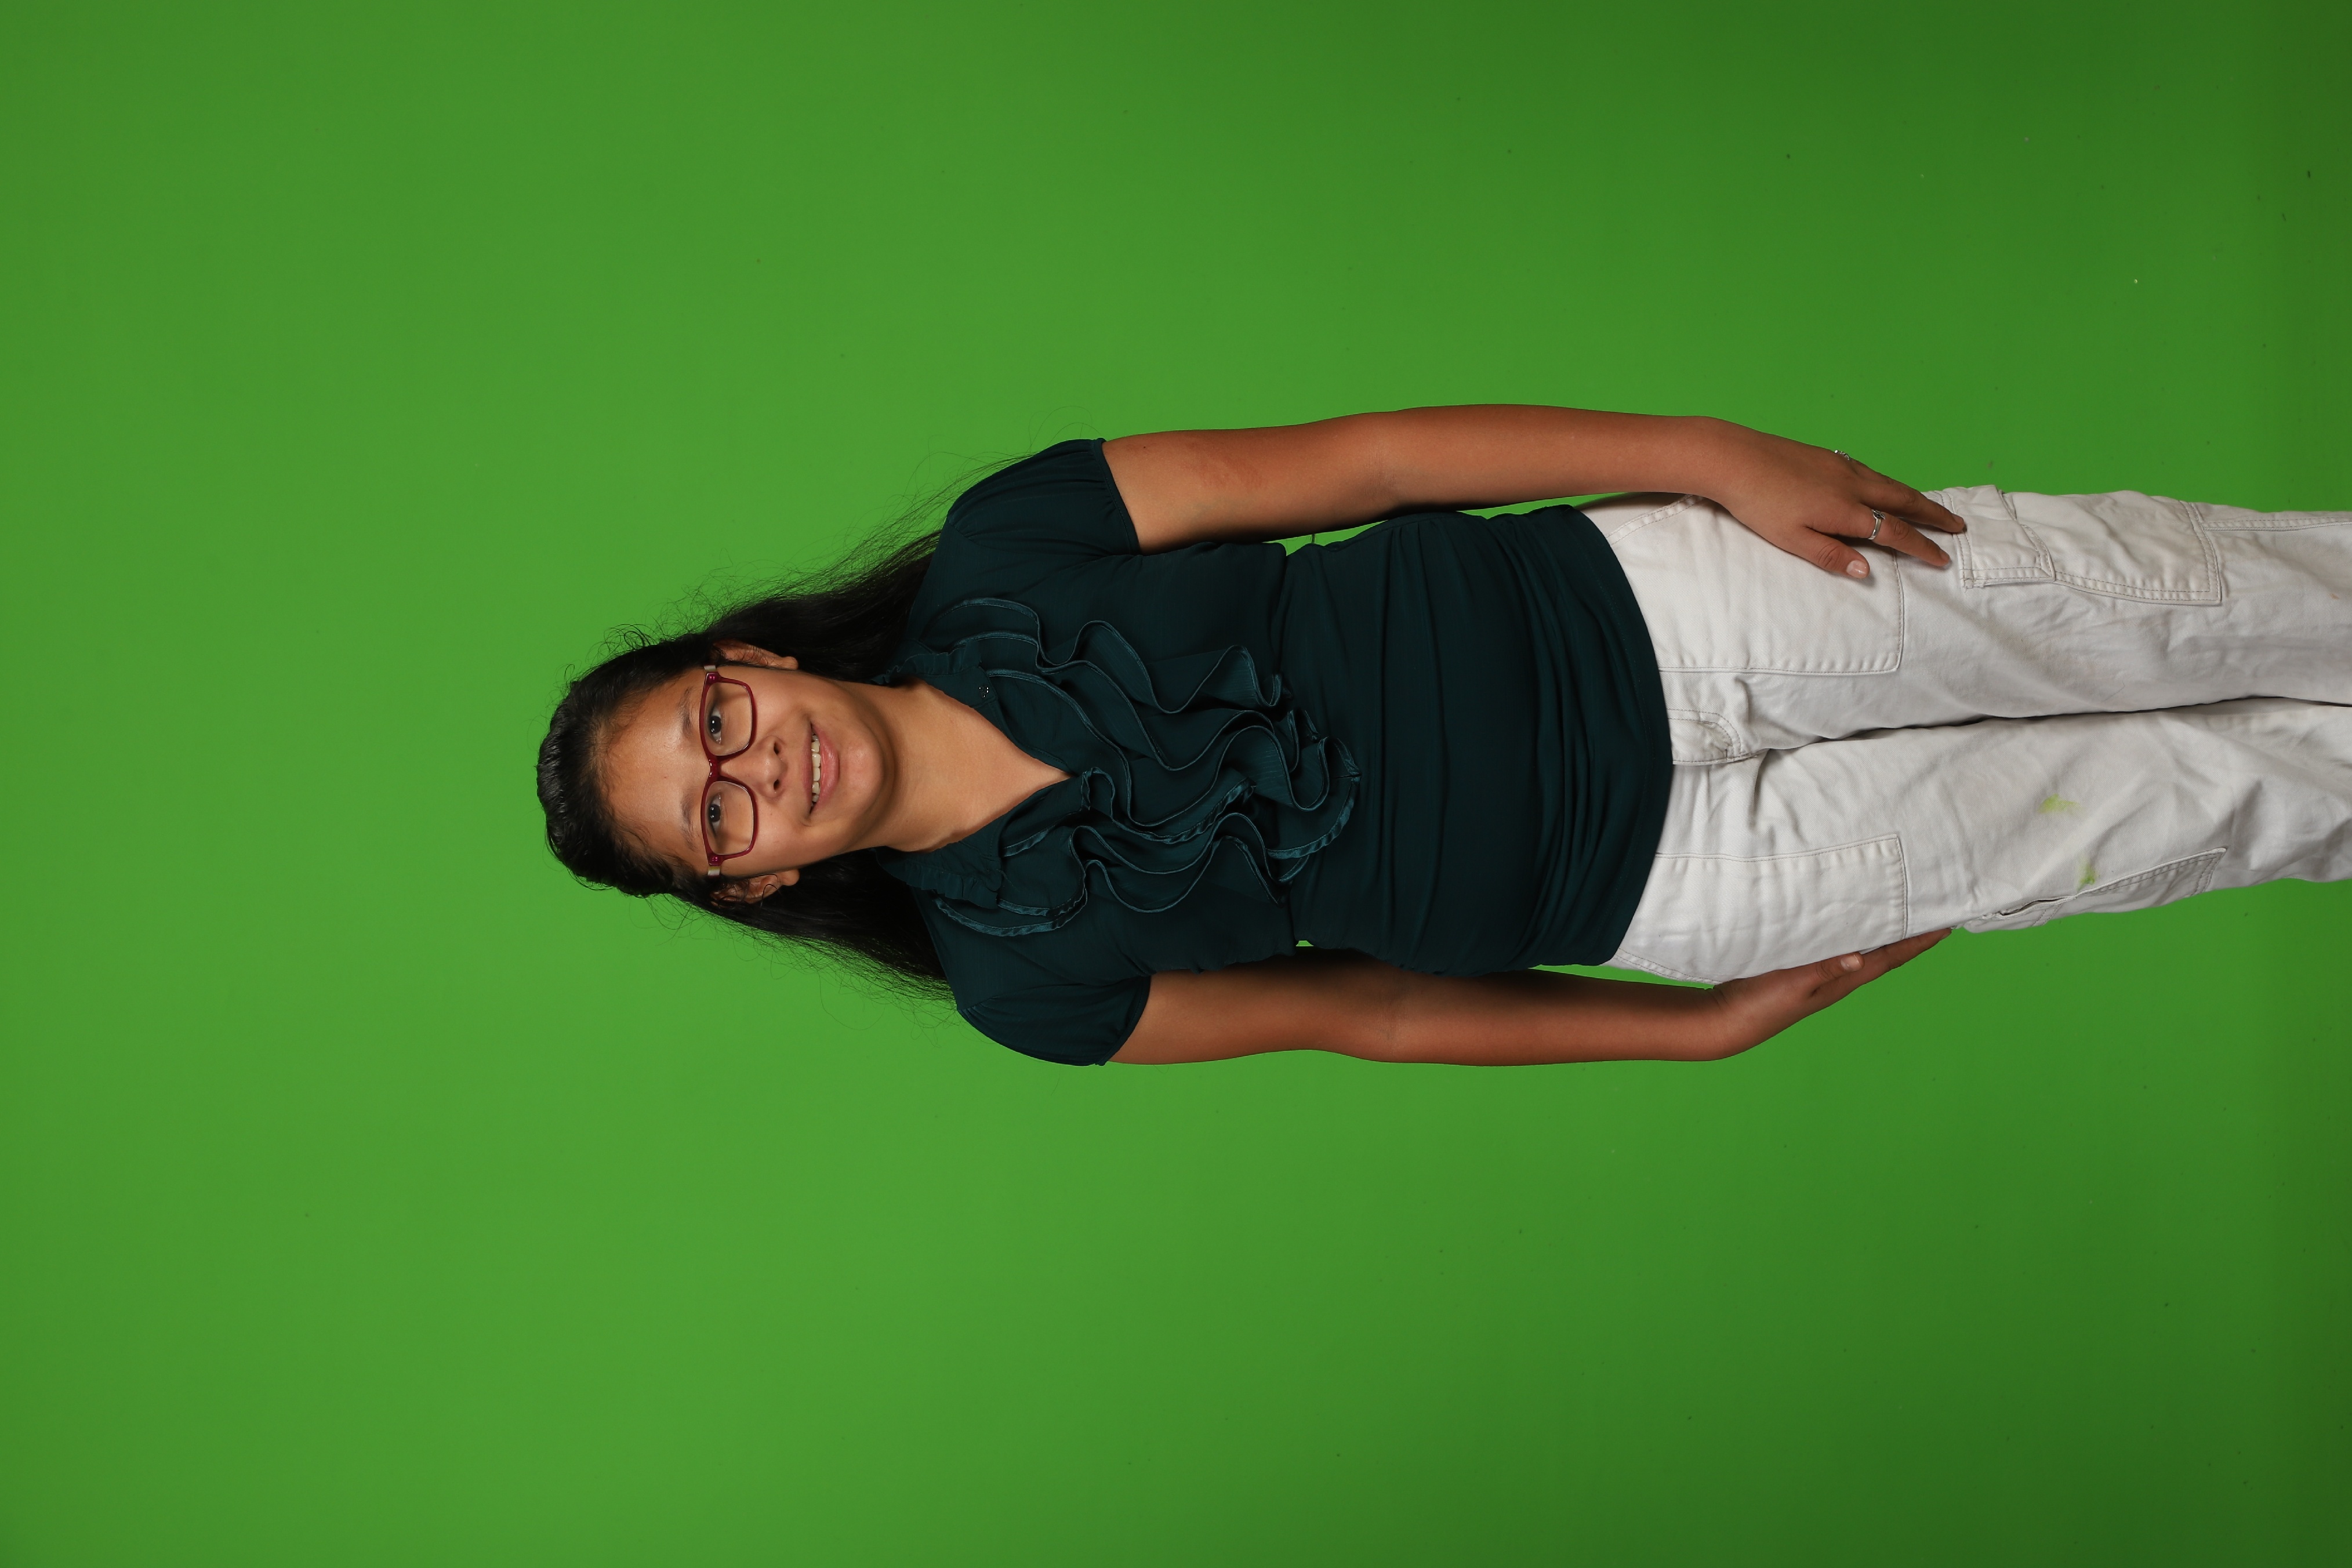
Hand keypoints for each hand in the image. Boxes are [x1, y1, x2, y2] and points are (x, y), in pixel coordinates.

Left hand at [1703, 424, 1967, 579]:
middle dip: (1934, 516)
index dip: (1922, 547)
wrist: (1734, 458)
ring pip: (1890, 483)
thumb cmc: (1759, 503)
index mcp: (1846, 511)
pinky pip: (1873, 473)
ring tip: (1932, 508)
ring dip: (1916, 497)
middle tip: (1958, 526)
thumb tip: (1867, 570)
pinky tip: (1887, 487)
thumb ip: (1831, 555)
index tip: (1944, 559)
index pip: (1895, 533)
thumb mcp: (1792, 540)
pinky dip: (1892, 484)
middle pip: (1905, 501)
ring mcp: (1842, 466)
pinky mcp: (1828, 456)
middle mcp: (1853, 484)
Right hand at [1704, 929, 1950, 1054]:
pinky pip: (1837, 947)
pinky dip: (1850, 933)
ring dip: (1883, 933)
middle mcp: (1837, 978)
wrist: (1727, 1020)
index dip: (1916, 944)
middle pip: (1882, 954)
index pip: (1888, 959)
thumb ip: (1823, 968)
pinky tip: (1847, 923)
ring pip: (1862, 950)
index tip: (1944, 928)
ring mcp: (1819, 974)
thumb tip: (1860, 956)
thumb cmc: (1760, 1005)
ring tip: (1900, 913)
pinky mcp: (1801, 968)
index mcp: (1840, 981)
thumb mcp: (1793, 984)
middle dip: (1908, 936)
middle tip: (1932, 913)